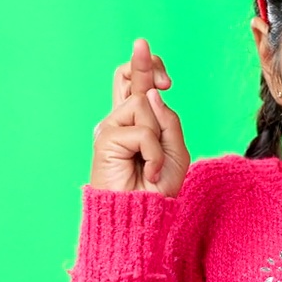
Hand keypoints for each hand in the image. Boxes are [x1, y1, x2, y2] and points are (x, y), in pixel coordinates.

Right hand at [89, 38, 190, 196]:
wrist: (141, 217)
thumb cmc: (157, 189)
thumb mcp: (176, 151)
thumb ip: (168, 121)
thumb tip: (150, 92)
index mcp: (138, 121)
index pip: (138, 84)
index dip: (148, 68)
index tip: (166, 79)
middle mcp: (121, 120)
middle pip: (126, 75)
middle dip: (144, 64)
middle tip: (166, 80)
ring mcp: (111, 127)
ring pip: (143, 105)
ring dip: (159, 136)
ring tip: (153, 163)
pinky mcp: (105, 138)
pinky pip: (142, 131)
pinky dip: (154, 153)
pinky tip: (148, 171)